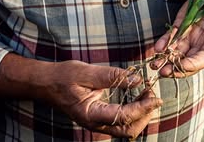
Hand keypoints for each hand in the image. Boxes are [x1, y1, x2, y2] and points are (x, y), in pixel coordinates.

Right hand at [42, 60, 161, 137]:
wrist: (47, 84)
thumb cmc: (63, 77)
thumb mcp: (86, 72)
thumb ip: (111, 76)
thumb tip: (136, 79)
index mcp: (90, 115)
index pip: (123, 116)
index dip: (143, 108)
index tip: (156, 97)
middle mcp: (95, 124)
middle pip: (128, 130)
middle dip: (145, 114)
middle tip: (153, 94)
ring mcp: (98, 123)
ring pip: (126, 128)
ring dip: (141, 114)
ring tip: (148, 93)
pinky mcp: (101, 118)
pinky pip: (121, 121)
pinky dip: (134, 111)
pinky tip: (138, 95)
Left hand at [152, 0, 203, 76]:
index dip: (196, 62)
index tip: (183, 66)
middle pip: (190, 59)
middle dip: (176, 67)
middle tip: (163, 72)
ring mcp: (195, 34)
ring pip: (179, 51)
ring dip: (166, 59)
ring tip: (153, 65)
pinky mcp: (185, 24)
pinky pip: (173, 36)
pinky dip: (165, 43)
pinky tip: (157, 48)